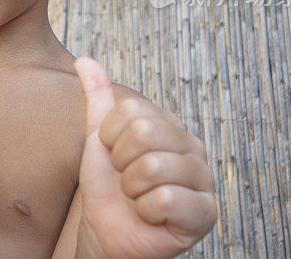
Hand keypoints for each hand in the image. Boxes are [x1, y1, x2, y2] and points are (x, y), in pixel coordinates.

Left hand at [74, 57, 216, 258]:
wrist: (106, 231)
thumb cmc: (107, 186)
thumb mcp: (98, 138)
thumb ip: (98, 98)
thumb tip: (85, 59)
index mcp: (170, 126)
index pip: (132, 111)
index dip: (110, 137)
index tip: (114, 156)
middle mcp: (193, 147)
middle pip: (144, 133)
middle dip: (120, 163)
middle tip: (126, 178)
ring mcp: (204, 180)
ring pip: (153, 167)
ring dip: (131, 189)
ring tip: (137, 197)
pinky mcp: (206, 213)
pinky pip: (167, 199)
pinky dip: (146, 210)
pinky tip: (151, 214)